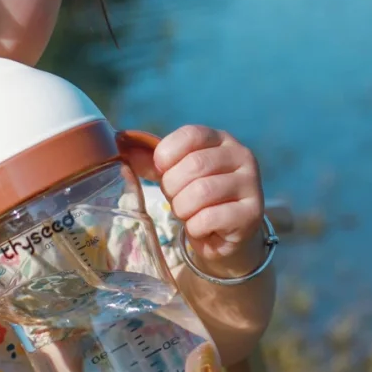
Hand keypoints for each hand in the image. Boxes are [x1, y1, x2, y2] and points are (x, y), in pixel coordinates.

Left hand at [132, 125, 266, 278]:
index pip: (191, 134)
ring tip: (187, 213)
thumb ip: (152, 160)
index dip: (167, 154)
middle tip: (175, 198)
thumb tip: (120, 142)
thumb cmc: (196, 198)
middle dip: (173, 187)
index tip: (162, 170)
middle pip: (194, 165)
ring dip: (183, 208)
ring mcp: (251, 184)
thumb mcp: (175, 174)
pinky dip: (195, 227)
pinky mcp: (251, 214)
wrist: (225, 236)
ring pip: (201, 192)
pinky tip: (200, 227)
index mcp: (221, 139)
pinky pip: (209, 218)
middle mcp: (242, 156)